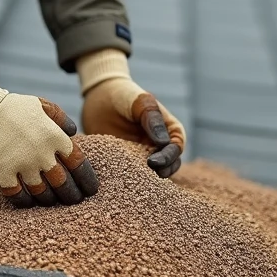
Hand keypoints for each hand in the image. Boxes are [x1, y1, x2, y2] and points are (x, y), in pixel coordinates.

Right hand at [0, 70, 98, 207]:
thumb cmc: (15, 107)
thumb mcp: (44, 105)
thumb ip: (61, 119)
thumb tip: (74, 133)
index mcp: (55, 137)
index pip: (79, 164)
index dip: (86, 180)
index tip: (89, 189)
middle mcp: (42, 153)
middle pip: (63, 184)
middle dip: (70, 195)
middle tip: (72, 200)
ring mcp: (23, 164)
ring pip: (42, 193)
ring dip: (49, 200)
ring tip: (51, 201)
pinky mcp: (3, 172)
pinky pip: (17, 195)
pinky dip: (24, 201)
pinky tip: (28, 201)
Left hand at [77, 48, 185, 177]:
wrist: (99, 95)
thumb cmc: (125, 94)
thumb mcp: (140, 101)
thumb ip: (152, 117)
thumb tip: (164, 142)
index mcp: (169, 130)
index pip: (176, 148)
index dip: (168, 157)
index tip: (153, 162)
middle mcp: (160, 145)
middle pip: (168, 165)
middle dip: (161, 171)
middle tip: (146, 175)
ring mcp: (143, 154)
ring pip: (152, 173)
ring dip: (147, 178)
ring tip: (135, 182)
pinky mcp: (127, 161)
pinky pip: (132, 173)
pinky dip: (130, 178)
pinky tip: (120, 181)